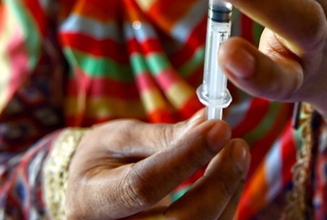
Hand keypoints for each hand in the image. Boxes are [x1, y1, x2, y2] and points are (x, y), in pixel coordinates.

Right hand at [65, 111, 249, 219]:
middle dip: (218, 184)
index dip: (186, 157)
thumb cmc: (102, 161)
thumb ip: (163, 136)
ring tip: (236, 155)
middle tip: (237, 146)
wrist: (89, 196)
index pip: (144, 186)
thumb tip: (208, 122)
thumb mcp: (120, 139)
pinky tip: (228, 177)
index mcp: (93, 201)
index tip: (219, 128)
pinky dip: (225, 205)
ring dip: (228, 193)